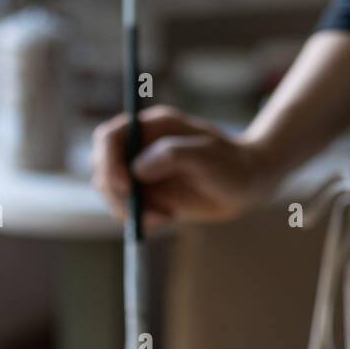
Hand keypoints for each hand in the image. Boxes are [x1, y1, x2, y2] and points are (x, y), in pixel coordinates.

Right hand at [92, 106, 275, 228]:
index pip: (109, 138)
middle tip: (143, 213)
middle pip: (103, 168)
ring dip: (129, 211)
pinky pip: (127, 210)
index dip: (108, 161)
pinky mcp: (148, 196)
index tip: (126, 187)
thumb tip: (137, 169)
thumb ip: (172, 155)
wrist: (246, 185)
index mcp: (152, 128)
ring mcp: (142, 173)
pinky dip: (141, 220)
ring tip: (165, 218)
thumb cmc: (232, 165)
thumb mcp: (207, 157)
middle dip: (116, 194)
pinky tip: (169, 219)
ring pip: (111, 193)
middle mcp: (141, 148)